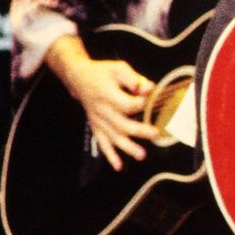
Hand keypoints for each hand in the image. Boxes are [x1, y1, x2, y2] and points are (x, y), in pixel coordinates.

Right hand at [46, 35, 157, 170]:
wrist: (78, 78)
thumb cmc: (102, 72)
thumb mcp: (118, 68)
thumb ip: (134, 78)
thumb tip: (149, 89)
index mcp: (107, 95)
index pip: (127, 105)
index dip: (141, 103)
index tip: (150, 97)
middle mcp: (101, 110)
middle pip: (122, 124)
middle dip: (140, 131)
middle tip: (155, 134)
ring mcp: (98, 121)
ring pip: (113, 137)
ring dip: (128, 148)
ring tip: (142, 155)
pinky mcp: (96, 127)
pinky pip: (102, 143)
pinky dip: (110, 156)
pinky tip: (119, 166)